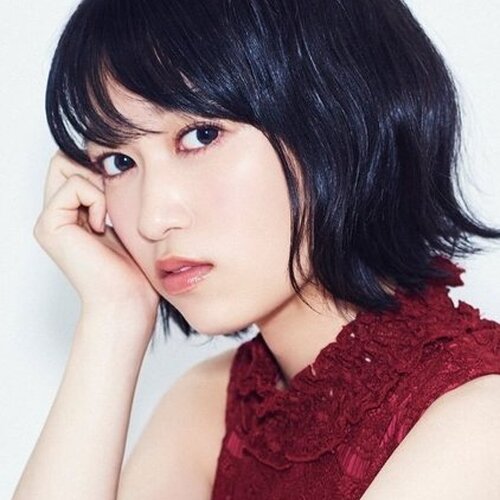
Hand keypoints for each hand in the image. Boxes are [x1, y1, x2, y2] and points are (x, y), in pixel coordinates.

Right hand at [34, 151, 159, 338]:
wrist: (127, 298)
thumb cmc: (132, 266)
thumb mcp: (122, 220)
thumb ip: (108, 195)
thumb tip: (112, 165)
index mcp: (70, 214)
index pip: (73, 164)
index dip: (97, 168)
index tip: (118, 193)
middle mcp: (55, 215)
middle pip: (64, 160)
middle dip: (92, 171)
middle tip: (110, 201)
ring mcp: (48, 220)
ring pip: (66, 165)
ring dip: (96, 186)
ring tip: (106, 219)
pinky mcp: (49, 225)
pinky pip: (74, 186)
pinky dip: (96, 200)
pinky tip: (102, 227)